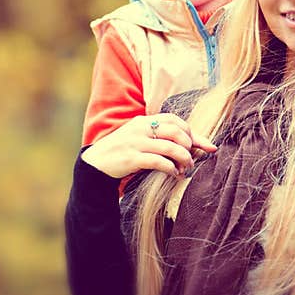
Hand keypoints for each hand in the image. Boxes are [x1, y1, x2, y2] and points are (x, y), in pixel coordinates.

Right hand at [81, 113, 217, 178]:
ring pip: (170, 148)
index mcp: (143, 121)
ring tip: (186, 168)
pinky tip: (175, 174)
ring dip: (184, 159)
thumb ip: (160, 137)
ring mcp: (135, 143)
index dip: (189, 131)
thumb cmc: (123, 151)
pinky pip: (158, 162)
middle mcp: (140, 129)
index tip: (198, 144)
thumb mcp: (139, 138)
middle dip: (189, 145)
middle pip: (175, 131)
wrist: (96, 163)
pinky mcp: (131, 159)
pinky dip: (171, 169)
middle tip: (192, 158)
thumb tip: (191, 143)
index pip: (173, 119)